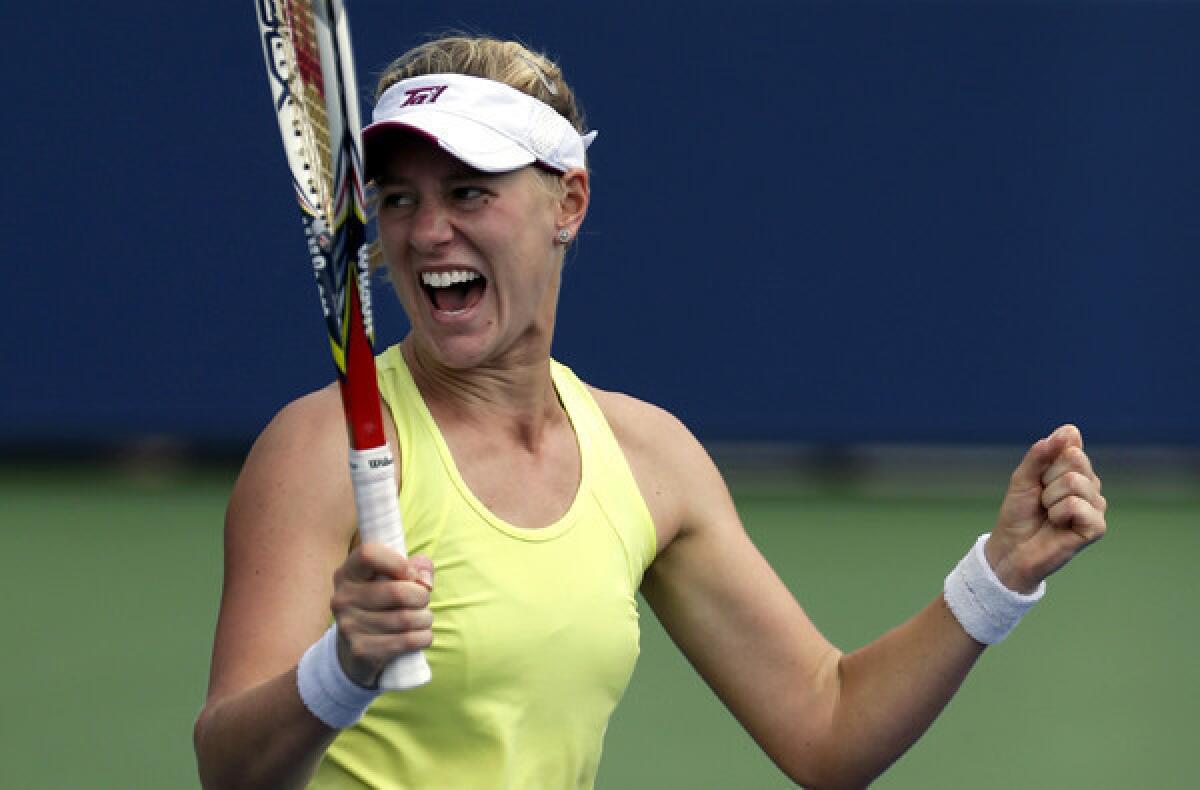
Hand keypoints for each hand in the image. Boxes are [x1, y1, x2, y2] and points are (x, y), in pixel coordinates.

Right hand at [330, 544, 434, 687]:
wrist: (356, 651)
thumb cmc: (382, 605)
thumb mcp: (391, 580)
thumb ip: (415, 568)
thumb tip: (425, 579)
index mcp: (348, 573)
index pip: (369, 554)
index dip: (398, 562)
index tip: (410, 574)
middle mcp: (343, 598)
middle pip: (398, 591)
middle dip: (422, 596)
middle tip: (422, 601)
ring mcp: (349, 626)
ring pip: (406, 618)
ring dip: (425, 618)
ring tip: (422, 619)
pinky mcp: (361, 650)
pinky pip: (408, 641)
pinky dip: (424, 637)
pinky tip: (420, 635)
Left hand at [986, 424, 1106, 592]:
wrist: (1011, 547)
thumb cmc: (1019, 513)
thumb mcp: (1023, 477)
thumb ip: (1042, 453)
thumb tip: (1069, 431)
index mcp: (1075, 469)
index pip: (1069, 443)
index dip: (1045, 460)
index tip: (1037, 479)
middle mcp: (1090, 484)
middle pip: (1074, 459)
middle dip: (1047, 479)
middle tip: (1041, 499)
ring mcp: (1096, 505)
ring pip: (1075, 482)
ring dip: (1050, 498)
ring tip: (1048, 513)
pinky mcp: (1097, 526)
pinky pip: (1077, 504)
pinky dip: (1058, 513)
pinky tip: (1057, 525)